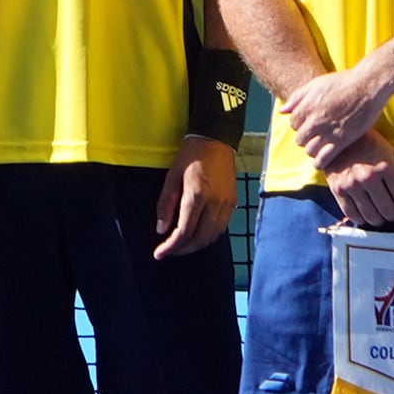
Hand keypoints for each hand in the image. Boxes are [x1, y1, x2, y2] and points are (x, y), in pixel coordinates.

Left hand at [153, 137, 237, 257]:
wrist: (216, 140)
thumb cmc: (190, 155)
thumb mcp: (171, 177)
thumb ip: (165, 205)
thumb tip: (161, 230)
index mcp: (197, 196)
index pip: (184, 232)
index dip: (171, 247)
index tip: (159, 253)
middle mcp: (215, 204)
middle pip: (200, 239)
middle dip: (183, 250)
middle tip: (169, 251)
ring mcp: (227, 204)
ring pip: (213, 236)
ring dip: (196, 245)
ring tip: (181, 244)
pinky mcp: (233, 203)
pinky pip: (221, 228)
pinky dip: (208, 236)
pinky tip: (197, 233)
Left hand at [280, 61, 393, 170]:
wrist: (368, 86)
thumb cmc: (343, 82)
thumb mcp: (316, 84)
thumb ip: (297, 97)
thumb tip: (283, 110)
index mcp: (307, 107)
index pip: (293, 123)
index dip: (300, 124)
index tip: (308, 124)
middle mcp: (315, 121)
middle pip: (300, 138)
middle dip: (305, 138)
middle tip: (313, 136)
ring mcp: (328, 132)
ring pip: (310, 150)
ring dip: (312, 150)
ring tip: (318, 146)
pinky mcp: (342, 141)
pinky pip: (324, 158)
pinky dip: (320, 162)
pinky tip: (321, 161)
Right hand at [323, 134, 393, 226]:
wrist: (338, 138)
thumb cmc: (369, 144)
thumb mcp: (391, 153)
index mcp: (386, 167)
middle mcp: (369, 178)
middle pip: (388, 211)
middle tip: (393, 211)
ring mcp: (352, 185)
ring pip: (371, 216)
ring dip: (379, 219)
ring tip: (380, 215)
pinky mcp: (337, 190)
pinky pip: (352, 214)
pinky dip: (361, 219)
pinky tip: (365, 215)